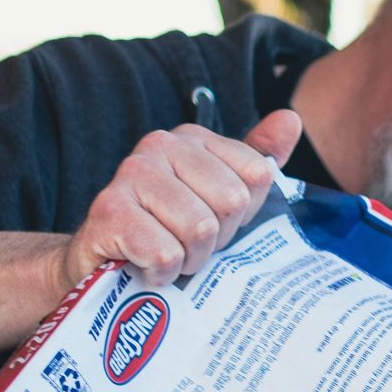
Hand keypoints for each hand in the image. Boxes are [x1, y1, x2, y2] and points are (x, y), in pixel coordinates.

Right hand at [61, 111, 302, 285]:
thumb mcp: (219, 198)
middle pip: (233, 202)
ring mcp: (131, 173)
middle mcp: (161, 144)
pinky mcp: (109, 210)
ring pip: (200, 229)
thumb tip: (291, 119)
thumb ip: (257, 159)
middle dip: (216, 239)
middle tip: (186, 244)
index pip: (258, 174)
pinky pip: (165, 252)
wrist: (101, 264)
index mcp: (193, 139)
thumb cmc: (168, 232)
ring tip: (166, 255)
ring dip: (188, 260)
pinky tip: (143, 264)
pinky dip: (161, 273)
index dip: (242, 215)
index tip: (213, 221)